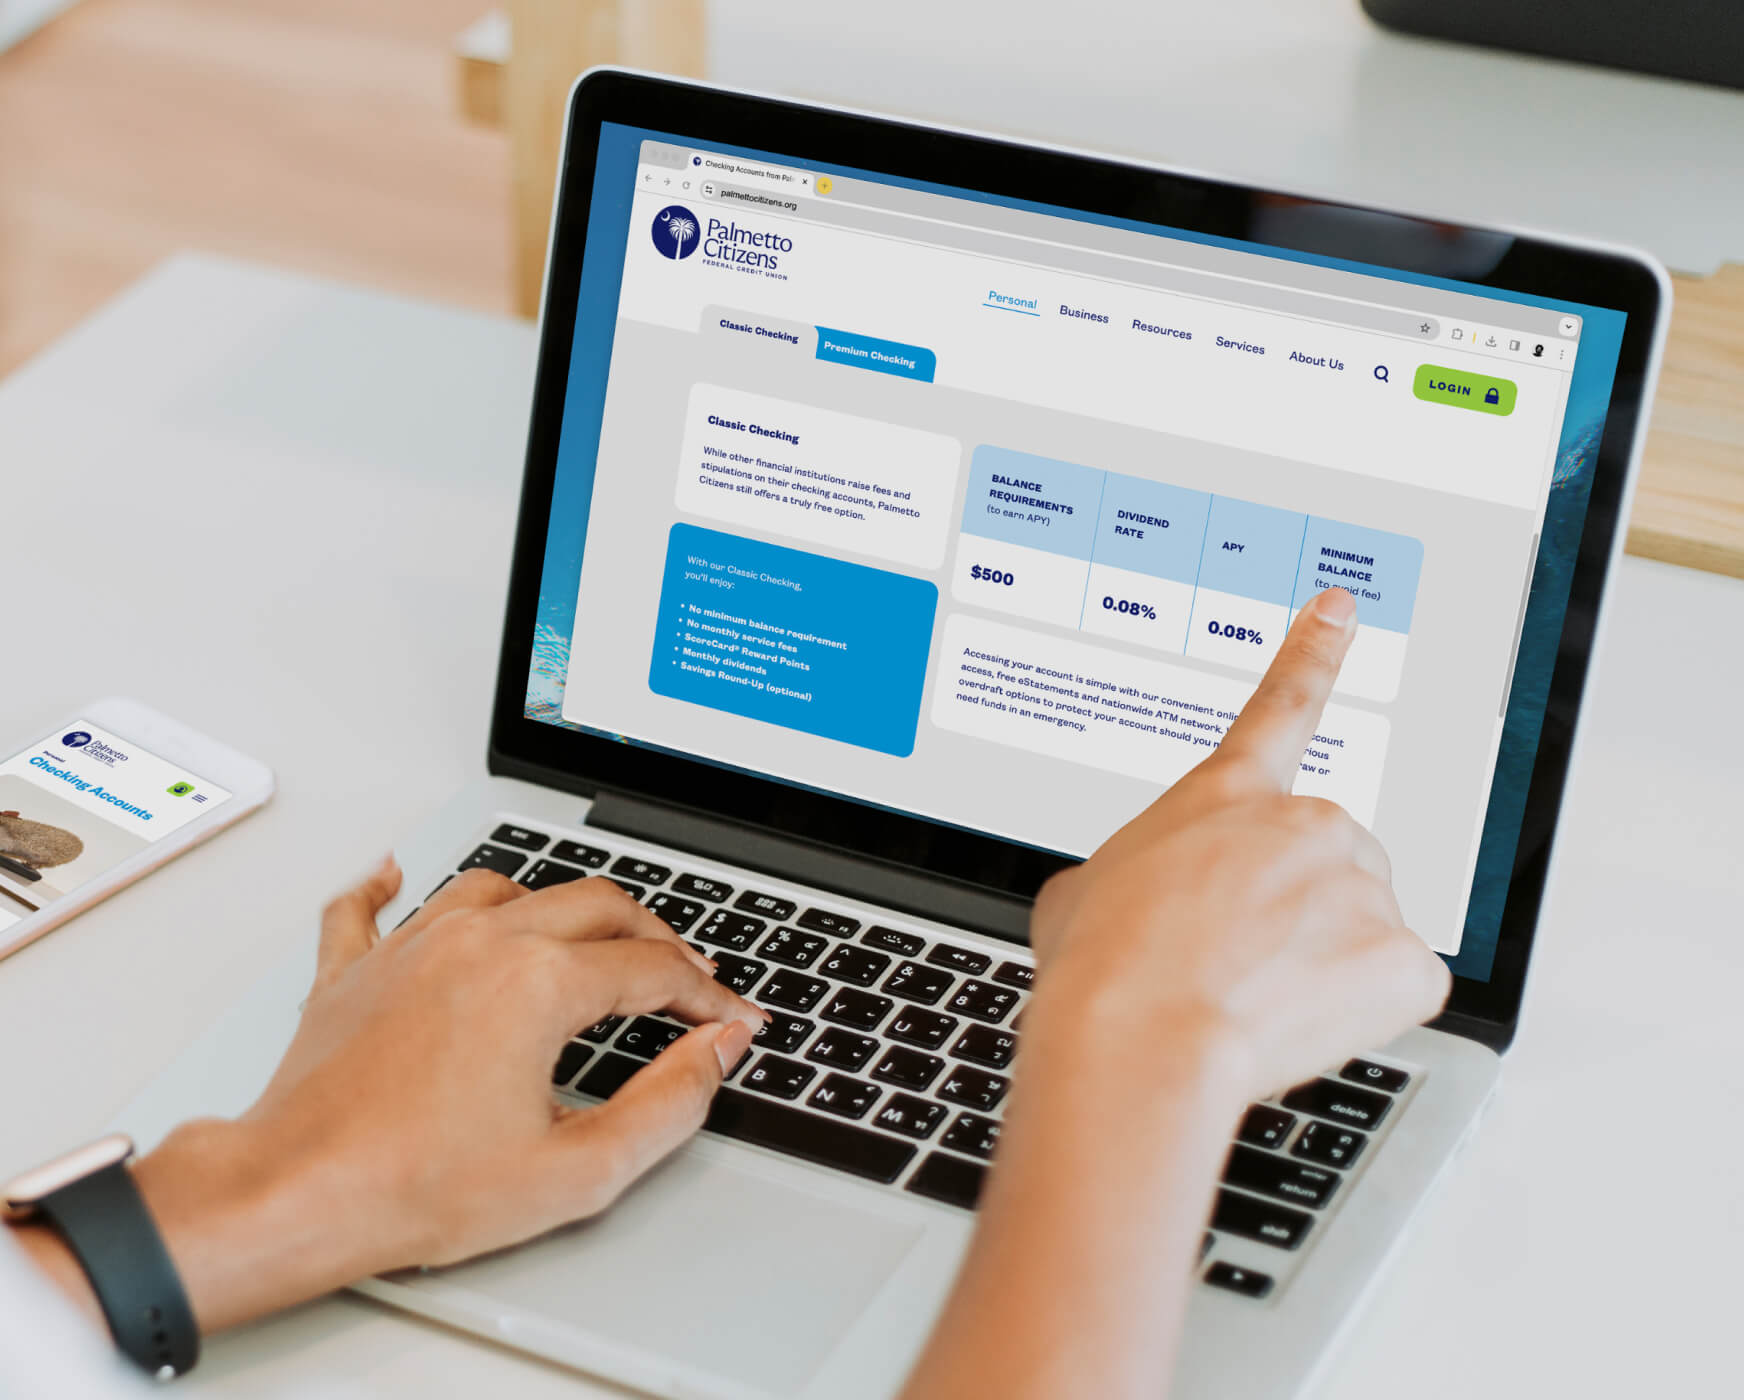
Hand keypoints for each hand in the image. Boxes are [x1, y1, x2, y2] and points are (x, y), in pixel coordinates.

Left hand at [120, 865, 767, 1332]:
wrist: (295, 1195)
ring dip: (556, 906)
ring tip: (585, 935)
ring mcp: (410, 948)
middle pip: (594, 905)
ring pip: (502, 888)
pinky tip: (395, 873)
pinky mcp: (352, 971)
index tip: (730, 1017)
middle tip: (682, 974)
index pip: (653, 968)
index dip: (706, 994)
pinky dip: (388, 886)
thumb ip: (670, 1102)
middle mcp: (479, 942)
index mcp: (538, 983)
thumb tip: (716, 1051)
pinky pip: (369, 905)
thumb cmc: (416, 1189)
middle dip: (653, 936)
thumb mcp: (579, 1169)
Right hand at [902, 587, 1449, 1399]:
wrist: (1140, 1036)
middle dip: (1295, 911)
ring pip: (1359, 928)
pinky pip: (1395, 988)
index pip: (1281, 705)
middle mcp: (1305, 822)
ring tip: (1251, 1001)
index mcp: (1227, 796)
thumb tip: (1136, 900)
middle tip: (1234, 964)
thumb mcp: (1085, 891)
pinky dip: (1358, 1014)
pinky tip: (1297, 1023)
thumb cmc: (1102, 968)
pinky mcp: (1403, 956)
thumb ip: (1137, 869)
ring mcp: (1361, 884)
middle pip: (1326, 862)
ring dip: (1319, 965)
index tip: (1341, 607)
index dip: (1313, 652)